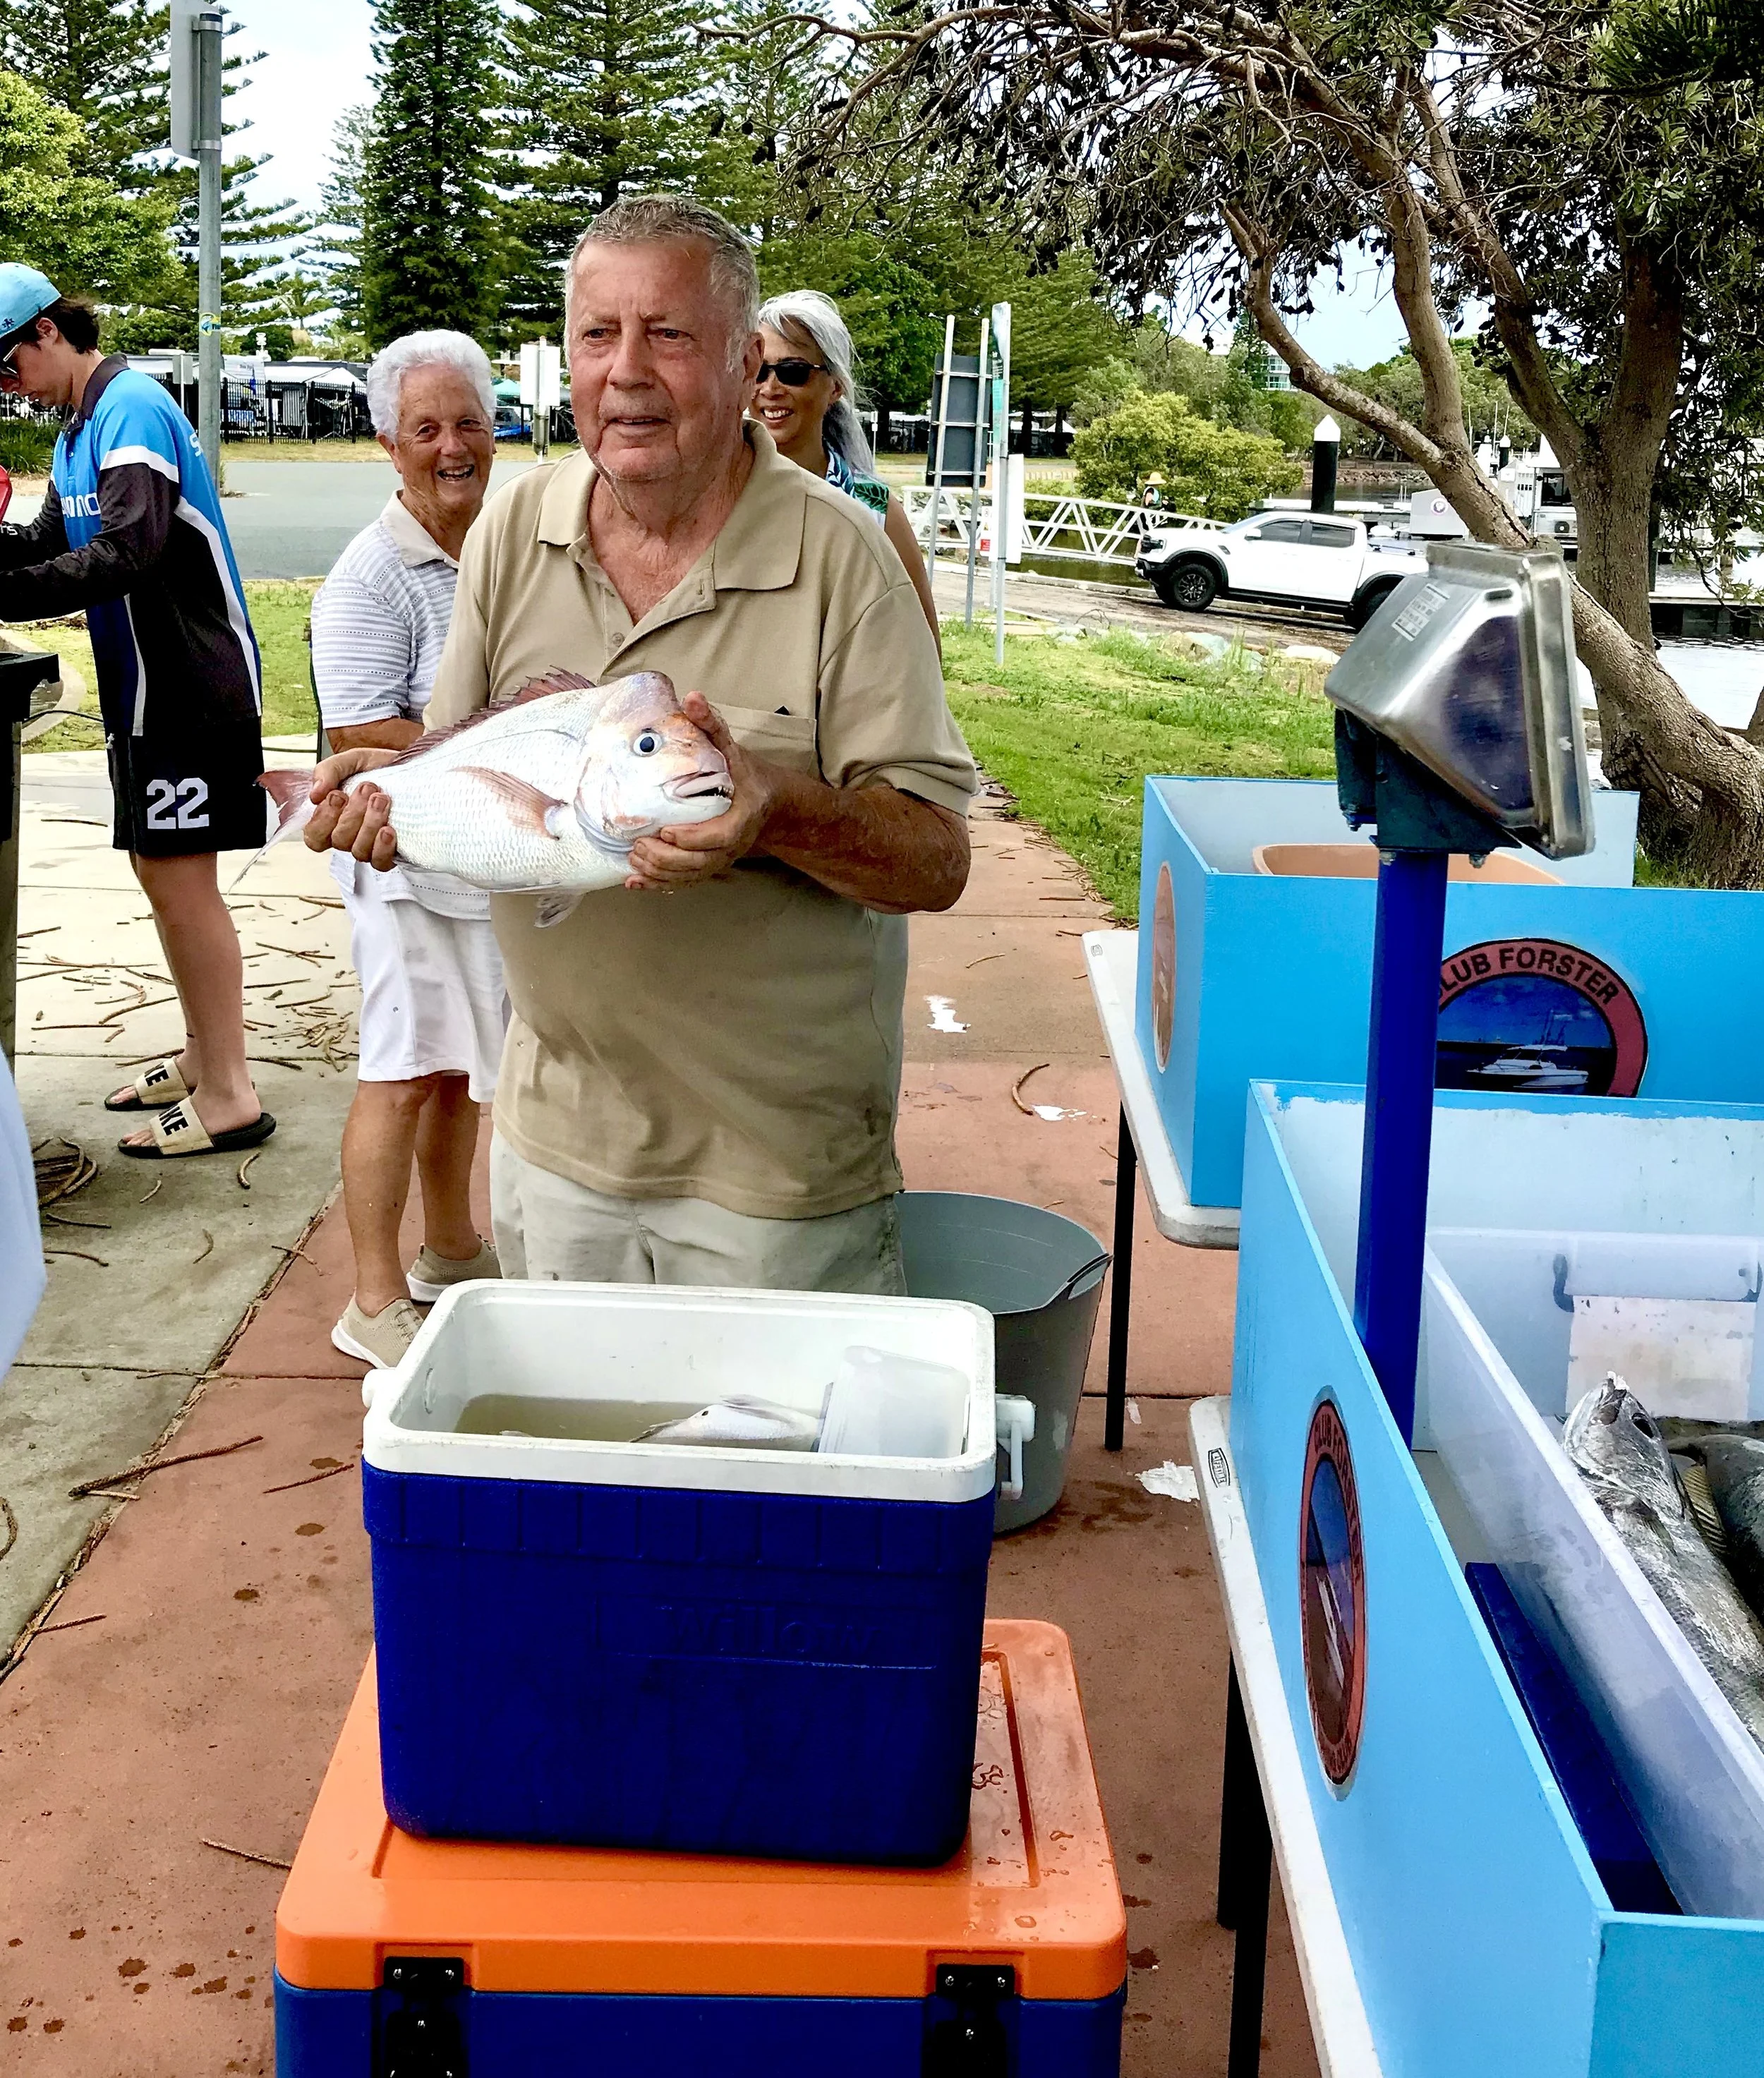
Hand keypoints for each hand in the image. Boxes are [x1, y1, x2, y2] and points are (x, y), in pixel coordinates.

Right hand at [303, 745, 401, 870]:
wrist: (410, 768)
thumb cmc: (377, 768)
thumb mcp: (350, 761)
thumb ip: (327, 771)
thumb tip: (314, 795)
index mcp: (332, 818)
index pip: (314, 836)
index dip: (323, 820)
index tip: (338, 795)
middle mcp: (349, 835)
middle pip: (339, 841)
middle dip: (353, 814)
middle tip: (368, 788)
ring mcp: (370, 845)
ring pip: (359, 851)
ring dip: (370, 824)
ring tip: (382, 800)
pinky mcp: (391, 851)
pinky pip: (380, 863)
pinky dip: (382, 848)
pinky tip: (388, 830)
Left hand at [624, 690, 783, 891]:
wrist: (767, 800)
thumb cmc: (745, 774)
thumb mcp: (732, 748)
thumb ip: (712, 726)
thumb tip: (692, 698)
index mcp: (742, 816)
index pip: (721, 836)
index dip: (693, 838)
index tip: (667, 831)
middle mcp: (734, 844)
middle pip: (701, 862)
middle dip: (667, 859)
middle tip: (640, 845)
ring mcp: (721, 858)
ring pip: (690, 876)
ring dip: (660, 873)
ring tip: (635, 858)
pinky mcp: (709, 865)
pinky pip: (685, 882)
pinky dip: (659, 885)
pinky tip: (634, 881)